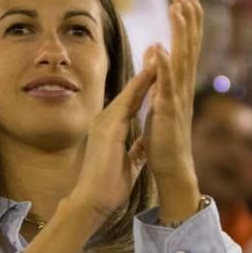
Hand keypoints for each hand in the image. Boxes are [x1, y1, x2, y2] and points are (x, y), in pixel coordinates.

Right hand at [67, 64, 155, 222]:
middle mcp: (105, 121)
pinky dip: (141, 86)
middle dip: (145, 73)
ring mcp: (105, 122)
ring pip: (130, 92)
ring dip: (145, 74)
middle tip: (157, 51)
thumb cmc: (107, 187)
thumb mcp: (128, 164)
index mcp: (111, 130)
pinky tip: (152, 73)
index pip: (131, 103)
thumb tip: (144, 144)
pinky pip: (129, 101)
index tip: (156, 72)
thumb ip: (135, 150)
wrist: (92, 200)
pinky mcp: (109, 126)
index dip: (144, 87)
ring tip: (159, 55)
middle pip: (130, 92)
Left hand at [144, 0, 202, 190]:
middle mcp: (183, 87)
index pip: (186, 46)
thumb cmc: (164, 138)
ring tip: (178, 8)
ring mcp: (177, 98)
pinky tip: (162, 49)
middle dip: (188, 18)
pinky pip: (166, 86)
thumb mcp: (159, 100)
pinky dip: (165, 67)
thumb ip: (158, 75)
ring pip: (181, 60)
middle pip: (188, 46)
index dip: (187, 21)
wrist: (171, 168)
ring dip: (180, 34)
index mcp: (179, 84)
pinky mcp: (167, 112)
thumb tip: (156, 50)